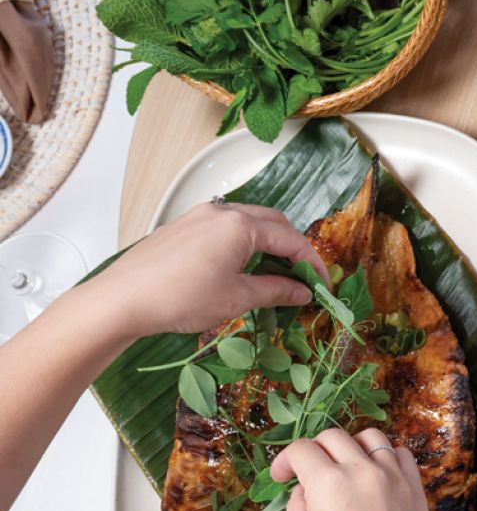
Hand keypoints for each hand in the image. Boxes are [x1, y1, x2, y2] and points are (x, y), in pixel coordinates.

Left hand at [79, 201, 328, 340]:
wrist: (121, 300)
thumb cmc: (181, 298)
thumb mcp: (237, 299)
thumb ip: (276, 291)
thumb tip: (302, 292)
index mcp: (240, 225)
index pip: (290, 239)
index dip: (312, 264)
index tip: (322, 286)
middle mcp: (221, 211)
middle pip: (272, 223)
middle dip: (292, 249)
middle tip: (302, 278)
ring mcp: (199, 216)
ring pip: (247, 223)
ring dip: (267, 245)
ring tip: (273, 276)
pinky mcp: (182, 227)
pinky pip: (224, 229)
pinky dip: (243, 245)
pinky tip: (240, 269)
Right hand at [271, 428, 436, 510]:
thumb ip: (299, 507)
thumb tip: (305, 490)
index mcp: (329, 483)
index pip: (302, 449)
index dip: (286, 460)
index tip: (283, 476)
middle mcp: (363, 472)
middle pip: (334, 437)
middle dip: (315, 450)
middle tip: (310, 471)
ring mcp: (394, 478)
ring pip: (372, 438)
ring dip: (352, 446)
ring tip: (346, 467)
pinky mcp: (415, 489)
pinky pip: (402, 455)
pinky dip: (386, 457)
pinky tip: (377, 475)